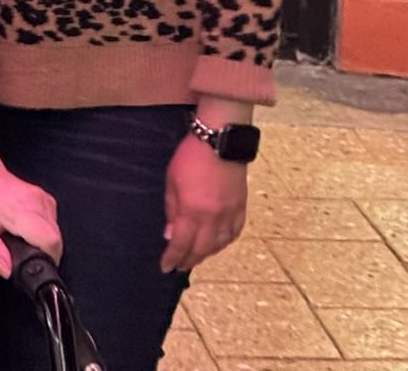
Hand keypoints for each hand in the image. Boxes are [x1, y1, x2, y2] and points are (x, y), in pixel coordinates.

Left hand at [0, 142, 62, 276]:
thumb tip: (7, 269)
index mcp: (15, 207)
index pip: (48, 239)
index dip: (44, 258)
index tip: (29, 264)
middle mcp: (34, 200)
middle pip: (55, 240)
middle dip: (41, 254)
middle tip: (18, 252)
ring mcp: (41, 198)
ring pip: (55, 233)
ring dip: (41, 244)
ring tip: (17, 240)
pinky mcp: (44, 199)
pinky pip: (52, 224)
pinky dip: (42, 233)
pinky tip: (23, 231)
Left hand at [160, 133, 247, 271]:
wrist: (221, 141)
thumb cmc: (190, 157)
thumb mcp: (171, 181)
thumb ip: (171, 210)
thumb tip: (170, 234)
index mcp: (192, 211)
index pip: (181, 243)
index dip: (173, 258)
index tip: (165, 267)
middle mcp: (213, 218)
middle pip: (201, 249)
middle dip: (189, 260)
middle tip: (179, 266)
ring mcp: (230, 214)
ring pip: (219, 245)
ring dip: (206, 254)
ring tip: (196, 257)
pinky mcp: (241, 208)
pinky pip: (234, 233)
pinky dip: (224, 243)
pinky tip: (217, 244)